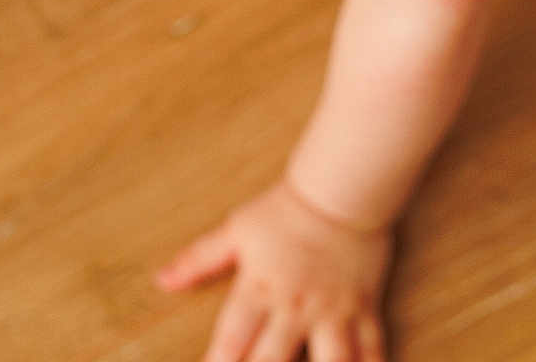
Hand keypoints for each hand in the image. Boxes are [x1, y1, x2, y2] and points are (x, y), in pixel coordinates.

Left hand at [155, 177, 393, 361]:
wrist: (340, 191)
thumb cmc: (285, 210)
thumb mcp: (236, 231)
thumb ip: (199, 260)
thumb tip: (162, 280)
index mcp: (260, 289)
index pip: (232, 340)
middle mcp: (296, 307)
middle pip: (273, 361)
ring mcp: (333, 312)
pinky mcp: (364, 310)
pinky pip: (373, 349)